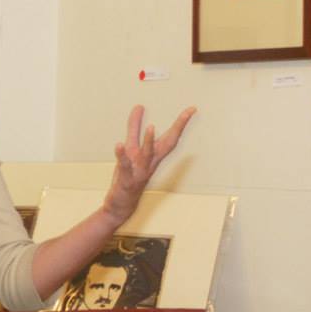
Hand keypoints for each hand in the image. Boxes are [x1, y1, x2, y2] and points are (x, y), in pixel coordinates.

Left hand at [101, 105, 195, 225]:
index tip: (191, 109)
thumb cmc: (128, 175)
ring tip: (152, 126)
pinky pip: (125, 166)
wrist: (121, 204)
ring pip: (147, 156)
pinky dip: (122, 155)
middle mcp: (150, 163)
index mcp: (153, 156)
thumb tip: (139, 107)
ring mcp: (139, 172)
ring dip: (150, 142)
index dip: (181, 123)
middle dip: (177, 128)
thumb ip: (133, 127)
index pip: (170, 137)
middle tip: (186, 114)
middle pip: (166, 144)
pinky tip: (119, 144)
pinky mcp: (126, 179)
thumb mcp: (131, 148)